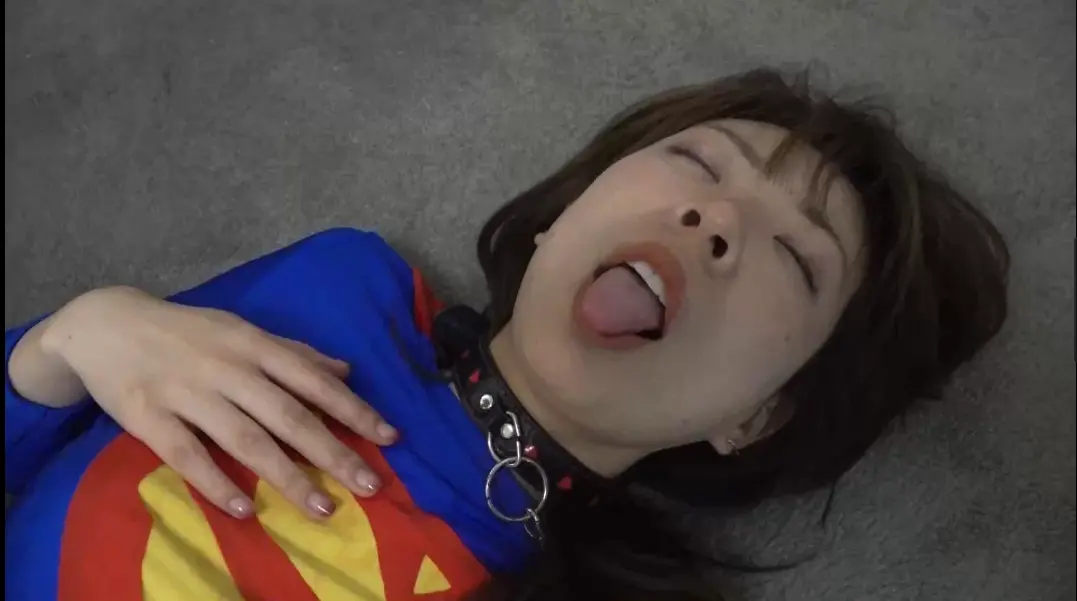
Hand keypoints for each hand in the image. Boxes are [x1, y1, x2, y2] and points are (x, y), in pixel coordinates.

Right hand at [40, 286, 396, 518]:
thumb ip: (293, 352)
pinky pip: (186, 455)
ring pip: (246, 440)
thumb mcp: (241, 329)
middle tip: (369, 486)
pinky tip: (245, 509)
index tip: (390, 437)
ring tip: (322, 508)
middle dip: (333, 453)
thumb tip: (346, 370)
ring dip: (288, 477)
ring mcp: (187, 393)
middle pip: (289, 416)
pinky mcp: (148, 417)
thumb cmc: (185, 331)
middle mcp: (227, 368)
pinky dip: (216, 483)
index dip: (354, 410)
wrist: (104, 325)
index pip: (313, 381)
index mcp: (253, 344)